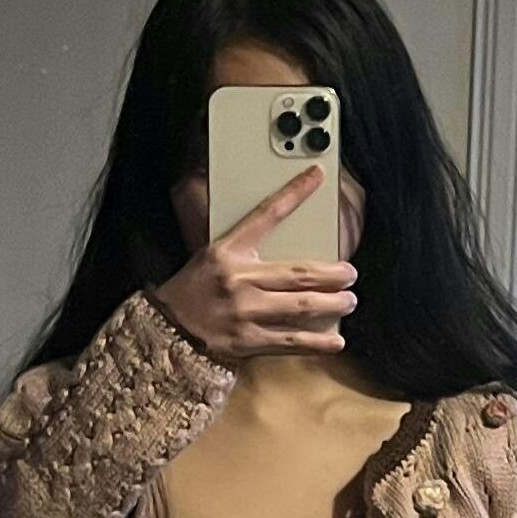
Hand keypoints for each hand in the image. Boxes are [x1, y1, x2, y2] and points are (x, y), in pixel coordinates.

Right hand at [157, 166, 357, 362]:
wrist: (166, 332)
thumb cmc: (190, 293)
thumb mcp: (210, 259)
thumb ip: (243, 253)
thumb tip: (282, 252)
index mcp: (227, 252)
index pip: (266, 214)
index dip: (294, 193)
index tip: (317, 175)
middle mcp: (239, 280)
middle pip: (298, 273)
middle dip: (331, 274)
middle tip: (350, 273)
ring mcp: (246, 312)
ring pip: (301, 306)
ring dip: (331, 304)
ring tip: (349, 301)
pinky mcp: (249, 342)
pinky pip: (291, 341)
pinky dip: (317, 342)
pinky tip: (336, 340)